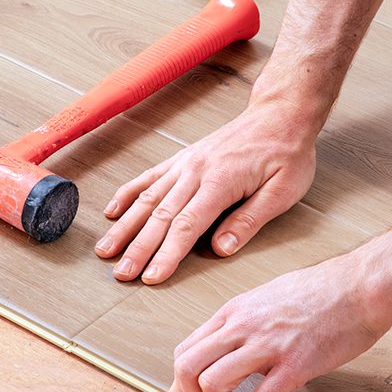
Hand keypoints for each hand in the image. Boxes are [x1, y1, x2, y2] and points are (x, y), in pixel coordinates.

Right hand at [95, 104, 317, 283]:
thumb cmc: (287, 153)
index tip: (151, 277)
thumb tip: (221, 249)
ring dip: (125, 227)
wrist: (280, 114)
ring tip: (105, 251)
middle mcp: (196, 171)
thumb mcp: (283, 191)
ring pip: (148, 198)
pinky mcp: (184, 158)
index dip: (167, 254)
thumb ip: (249, 220)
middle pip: (160, 215)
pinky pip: (149, 177)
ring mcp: (186, 163)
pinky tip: (112, 211)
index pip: (188, 225)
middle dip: (138, 248)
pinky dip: (128, 194)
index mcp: (221, 182)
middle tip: (121, 274)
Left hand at [161, 254, 388, 391]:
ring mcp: (267, 345)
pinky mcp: (294, 365)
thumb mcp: (271, 295)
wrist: (363, 285)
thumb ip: (248, 321)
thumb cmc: (326, 289)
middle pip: (189, 366)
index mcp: (236, 310)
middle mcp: (243, 325)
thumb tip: (236, 346)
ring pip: (214, 383)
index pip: (187, 348)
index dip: (178, 383)